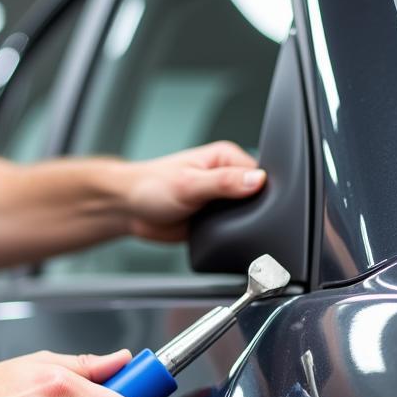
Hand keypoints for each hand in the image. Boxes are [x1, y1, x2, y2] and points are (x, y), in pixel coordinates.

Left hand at [125, 141, 266, 242]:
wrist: (130, 210)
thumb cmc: (152, 187)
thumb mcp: (190, 184)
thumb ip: (224, 182)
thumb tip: (257, 180)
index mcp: (225, 158)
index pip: (261, 172)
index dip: (266, 189)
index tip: (265, 204)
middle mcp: (227, 177)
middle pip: (258, 196)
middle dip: (257, 210)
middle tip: (248, 221)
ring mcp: (222, 201)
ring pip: (248, 216)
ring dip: (245, 225)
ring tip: (238, 229)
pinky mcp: (215, 220)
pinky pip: (234, 230)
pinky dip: (234, 236)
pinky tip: (230, 238)